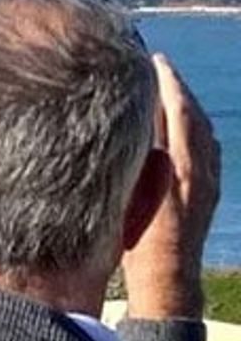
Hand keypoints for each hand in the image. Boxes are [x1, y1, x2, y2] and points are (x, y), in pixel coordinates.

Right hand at [123, 55, 219, 319]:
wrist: (168, 280)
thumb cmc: (140, 239)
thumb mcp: (132, 191)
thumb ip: (140, 152)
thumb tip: (138, 113)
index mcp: (184, 166)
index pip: (180, 111)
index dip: (168, 83)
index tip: (154, 60)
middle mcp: (202, 172)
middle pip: (196, 119)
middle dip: (180, 90)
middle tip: (161, 68)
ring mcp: (208, 184)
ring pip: (205, 134)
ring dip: (188, 108)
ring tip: (169, 91)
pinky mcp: (208, 195)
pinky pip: (208, 151)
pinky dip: (195, 130)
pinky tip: (182, 129)